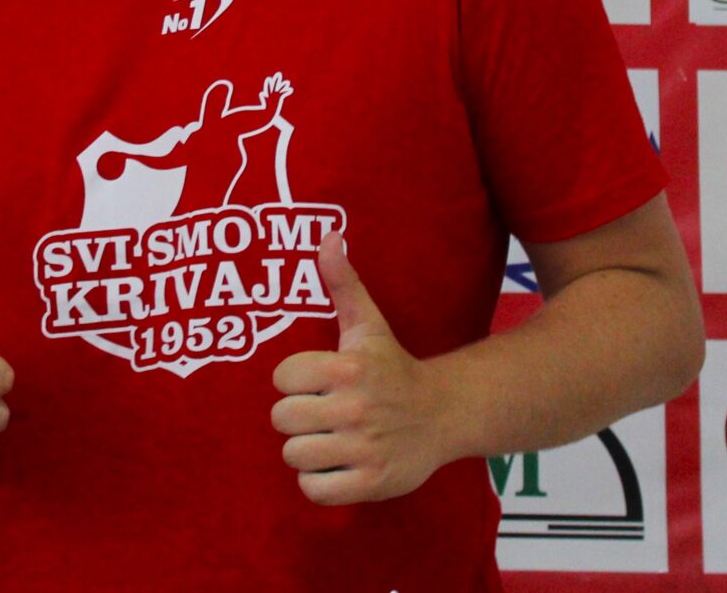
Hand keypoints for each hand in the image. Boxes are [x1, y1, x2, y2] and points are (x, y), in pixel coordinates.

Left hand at [271, 232, 453, 504]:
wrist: (445, 413)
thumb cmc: (393, 367)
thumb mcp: (368, 325)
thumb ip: (343, 284)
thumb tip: (329, 236)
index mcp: (349, 368)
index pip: (281, 378)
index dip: (292, 381)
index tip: (313, 381)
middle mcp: (356, 408)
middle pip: (283, 419)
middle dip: (297, 416)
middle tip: (320, 413)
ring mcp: (364, 448)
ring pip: (295, 456)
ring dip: (307, 450)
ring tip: (328, 438)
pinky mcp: (371, 482)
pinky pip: (315, 489)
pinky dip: (318, 482)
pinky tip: (335, 465)